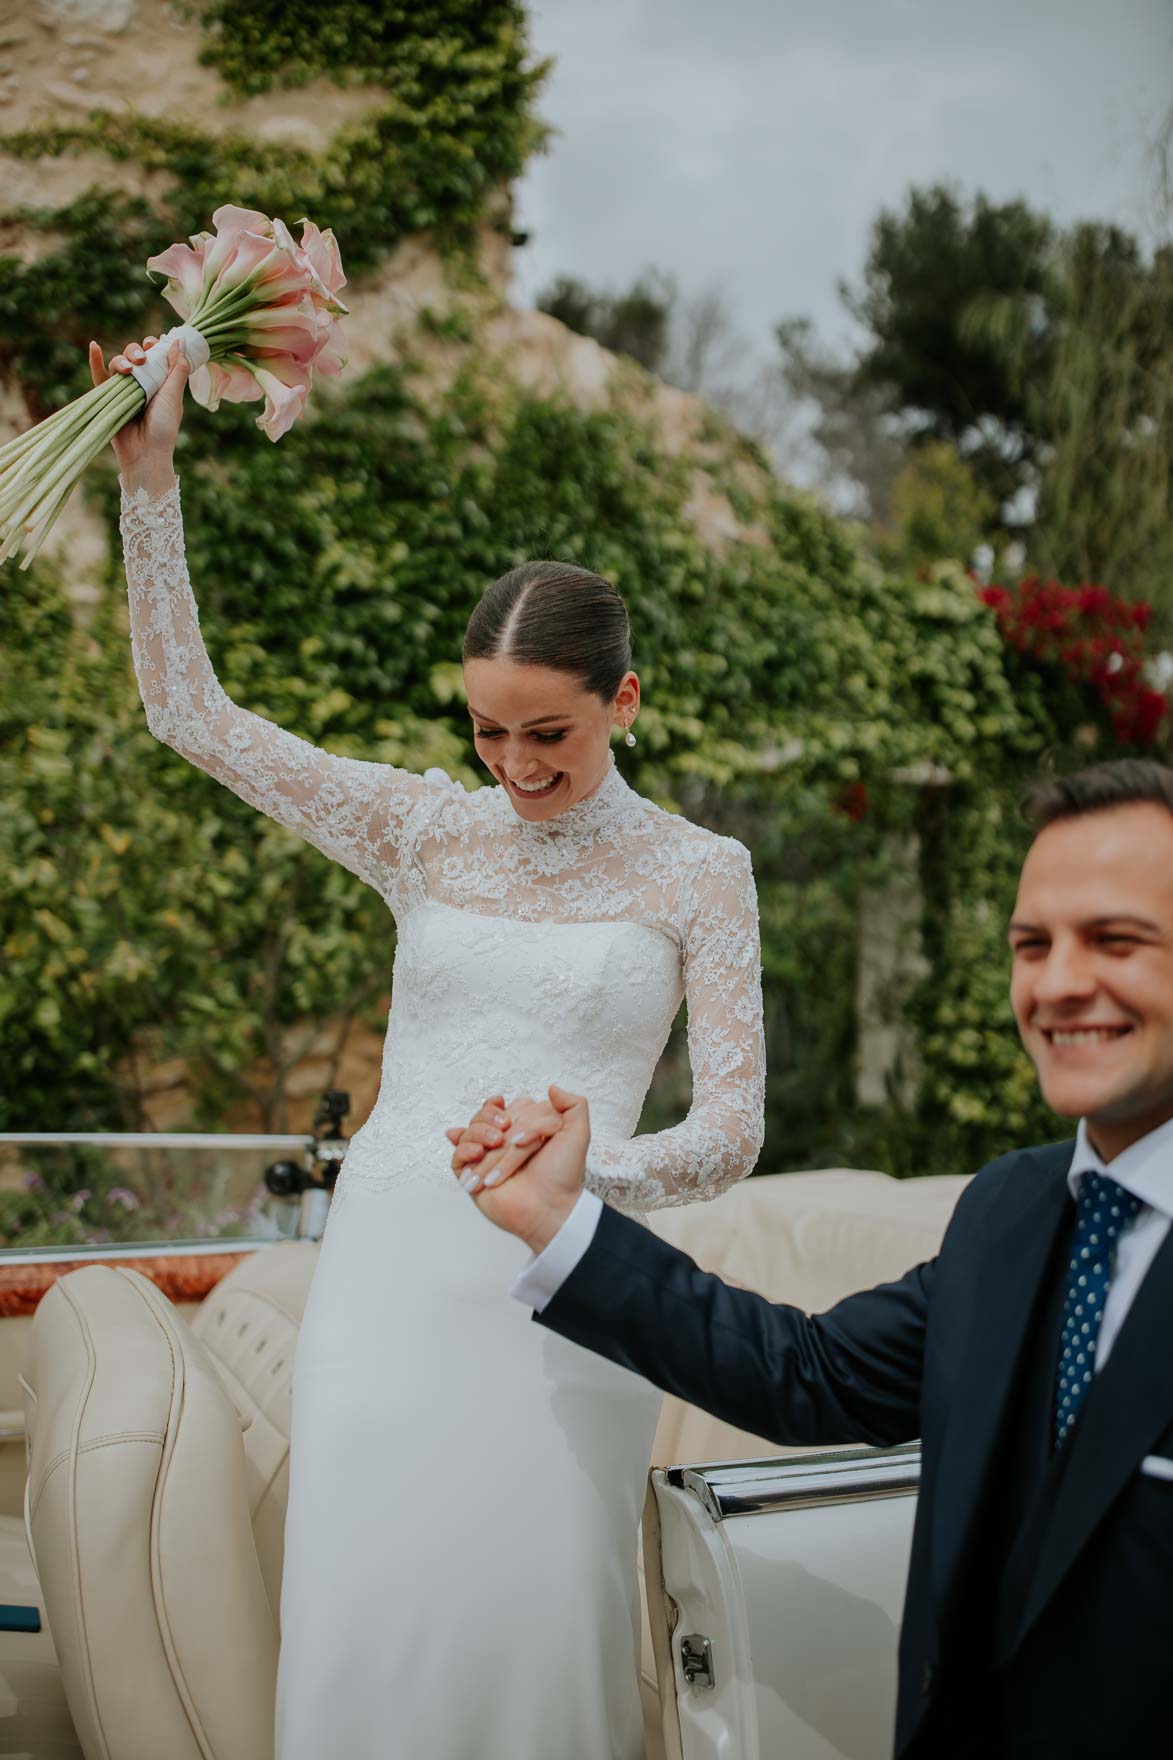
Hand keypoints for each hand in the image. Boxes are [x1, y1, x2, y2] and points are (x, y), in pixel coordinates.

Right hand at [88, 334, 188, 489]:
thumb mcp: (173, 396)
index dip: (154, 346)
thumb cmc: (163, 428)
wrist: (145, 453)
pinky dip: (95, 361)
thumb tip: (181, 341)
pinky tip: (94, 346)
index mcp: (160, 382)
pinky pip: (99, 376)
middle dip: (136, 351)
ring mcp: (124, 390)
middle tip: (142, 359)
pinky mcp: (108, 398)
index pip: (154, 355)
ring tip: (128, 369)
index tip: (155, 343)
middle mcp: (142, 383)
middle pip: (134, 356)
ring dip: (121, 360)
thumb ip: (178, 369)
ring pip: (118, 364)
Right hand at [447, 1085, 589, 1253]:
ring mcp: (486, 1157)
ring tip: (494, 1144)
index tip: (532, 1133)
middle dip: (499, 1123)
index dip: (520, 1115)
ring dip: (480, 1131)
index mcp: (525, 1129)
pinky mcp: (472, 1175)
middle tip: (507, 1136)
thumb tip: (552, 1087)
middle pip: (488, 1115)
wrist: (550, 1207)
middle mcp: (504, 1141)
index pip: (513, 1106)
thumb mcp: (578, 1135)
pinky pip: (456, 1154)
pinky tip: (478, 1153)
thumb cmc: (563, 1175)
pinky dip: (464, 1148)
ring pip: (470, 1129)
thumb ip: (573, 1105)